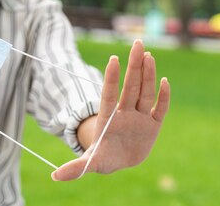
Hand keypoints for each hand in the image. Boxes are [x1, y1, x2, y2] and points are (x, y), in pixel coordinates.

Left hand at [52, 39, 169, 180]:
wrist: (119, 160)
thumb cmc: (102, 157)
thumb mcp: (90, 163)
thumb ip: (76, 168)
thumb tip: (54, 177)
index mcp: (109, 119)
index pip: (109, 94)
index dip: (112, 78)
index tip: (113, 58)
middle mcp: (125, 113)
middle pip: (130, 86)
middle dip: (134, 65)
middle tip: (137, 42)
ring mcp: (140, 117)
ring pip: (145, 92)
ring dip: (148, 74)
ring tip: (148, 55)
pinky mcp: (153, 125)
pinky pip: (160, 109)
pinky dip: (163, 97)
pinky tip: (165, 81)